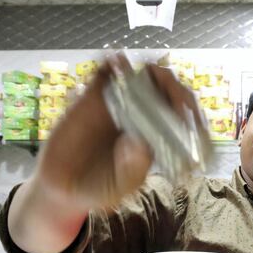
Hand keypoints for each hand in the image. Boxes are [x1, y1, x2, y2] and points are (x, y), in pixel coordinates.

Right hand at [34, 54, 200, 210]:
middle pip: (167, 94)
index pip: (182, 120)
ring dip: (148, 71)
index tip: (188, 109)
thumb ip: (131, 172)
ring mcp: (120, 107)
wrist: (63, 187)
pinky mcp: (94, 99)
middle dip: (172, 85)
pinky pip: (105, 76)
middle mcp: (143, 120)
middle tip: (168, 84)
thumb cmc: (98, 190)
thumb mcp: (118, 190)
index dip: (189, 110)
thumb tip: (140, 145)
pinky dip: (111, 64)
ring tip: (146, 71)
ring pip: (141, 80)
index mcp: (157, 141)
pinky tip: (113, 62)